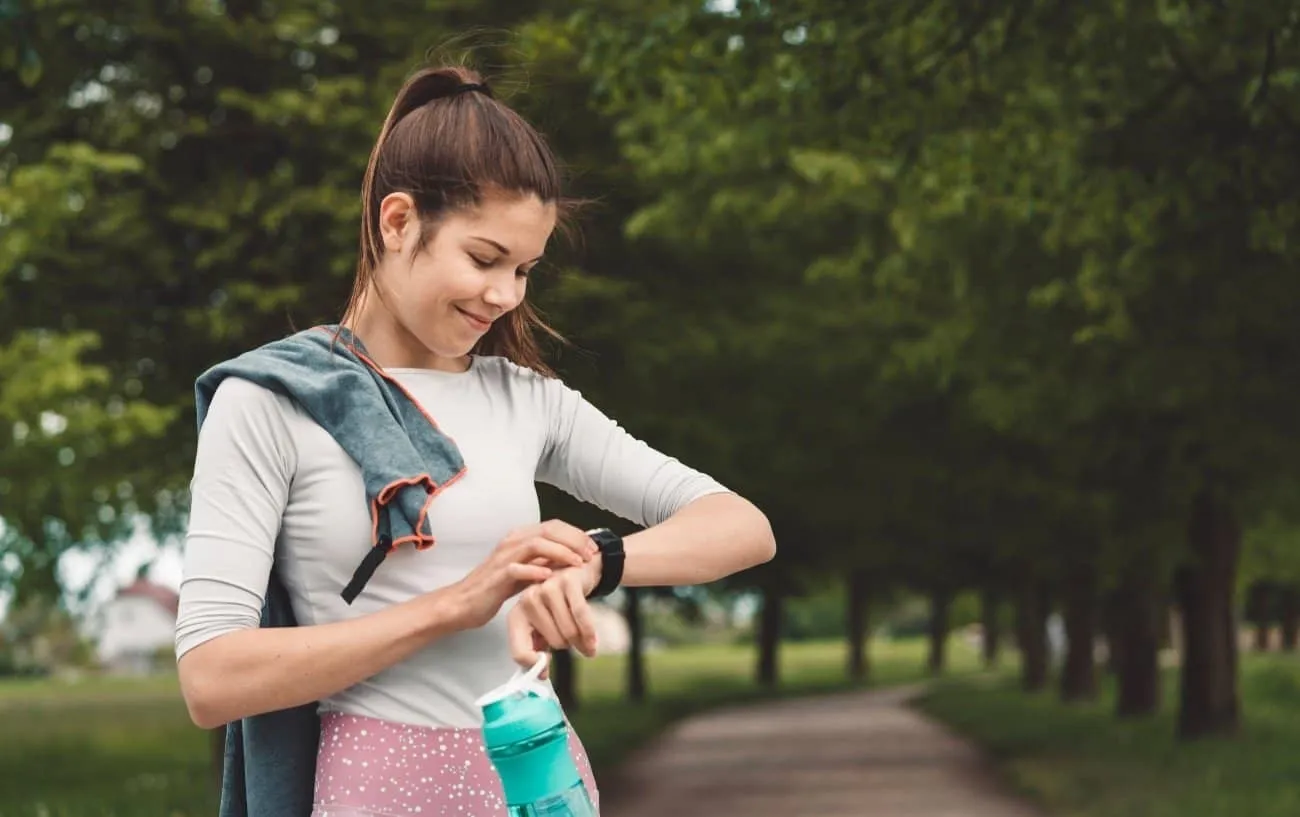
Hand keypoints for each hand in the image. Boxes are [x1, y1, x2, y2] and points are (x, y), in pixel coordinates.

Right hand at [448, 520, 597, 630]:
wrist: (464, 602)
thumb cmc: (496, 588)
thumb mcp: (525, 570)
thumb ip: (544, 561)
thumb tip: (573, 557)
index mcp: (519, 537)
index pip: (554, 525)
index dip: (576, 534)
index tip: (592, 548)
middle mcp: (512, 541)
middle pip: (549, 529)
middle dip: (574, 540)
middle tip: (591, 555)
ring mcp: (503, 557)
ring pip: (537, 543)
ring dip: (561, 552)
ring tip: (577, 564)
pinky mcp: (497, 575)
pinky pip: (518, 568)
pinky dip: (535, 570)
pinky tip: (550, 576)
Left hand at [507, 558, 601, 672]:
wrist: (576, 572)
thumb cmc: (557, 604)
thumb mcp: (544, 627)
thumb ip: (540, 650)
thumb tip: (542, 676)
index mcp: (517, 615)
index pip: (520, 652)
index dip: (535, 665)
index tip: (546, 668)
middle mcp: (528, 600)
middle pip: (554, 643)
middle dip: (567, 645)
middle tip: (571, 639)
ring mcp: (547, 589)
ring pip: (569, 632)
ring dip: (581, 640)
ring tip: (583, 638)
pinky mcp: (567, 582)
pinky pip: (582, 617)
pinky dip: (590, 634)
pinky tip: (593, 642)